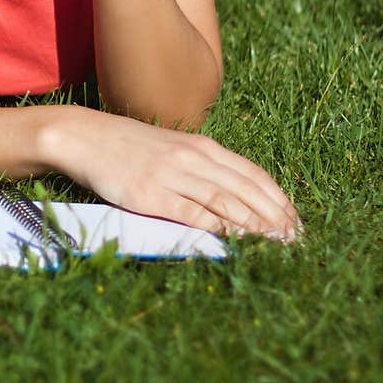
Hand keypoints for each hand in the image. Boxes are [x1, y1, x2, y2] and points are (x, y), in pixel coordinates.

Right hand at [44, 105, 302, 239]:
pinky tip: (238, 242)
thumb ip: (201, 167)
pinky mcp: (151, 196)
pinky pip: (193, 214)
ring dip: (257, 225)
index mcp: (201, 145)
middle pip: (246, 189)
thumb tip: (233, 196)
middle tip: (298, 241)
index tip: (297, 222)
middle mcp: (193, 158)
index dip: (278, 199)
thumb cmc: (128, 146)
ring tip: (279, 245)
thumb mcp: (171, 148)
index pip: (252, 174)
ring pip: (227, 202)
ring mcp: (172, 176)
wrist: (84, 137)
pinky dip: (219, 229)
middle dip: (276, 217)